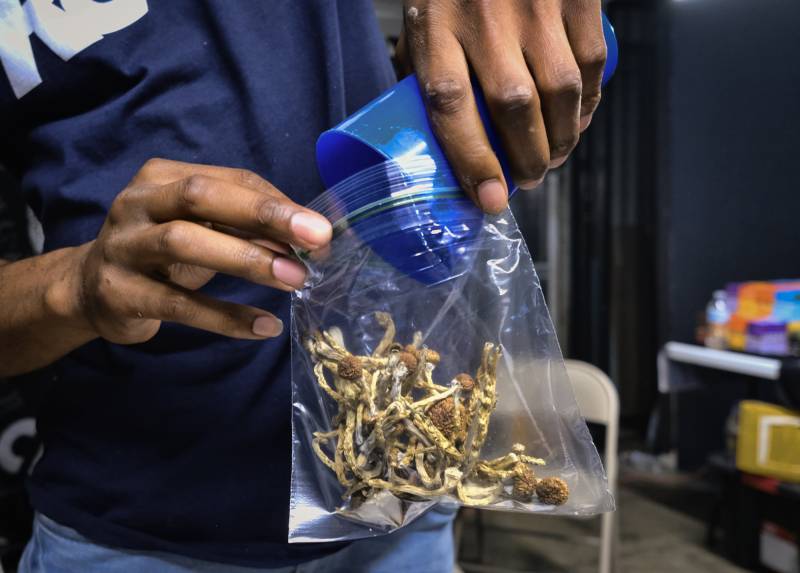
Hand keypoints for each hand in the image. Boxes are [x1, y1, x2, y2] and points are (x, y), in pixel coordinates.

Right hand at [72, 159, 330, 343]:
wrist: (91, 290)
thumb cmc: (162, 252)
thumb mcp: (201, 229)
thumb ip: (246, 228)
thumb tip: (309, 241)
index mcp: (164, 177)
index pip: (231, 179)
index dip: (278, 203)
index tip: (321, 230)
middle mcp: (138, 202)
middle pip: (202, 196)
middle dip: (264, 214)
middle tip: (316, 238)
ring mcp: (123, 246)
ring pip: (184, 242)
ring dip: (247, 260)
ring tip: (295, 279)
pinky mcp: (119, 292)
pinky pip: (178, 304)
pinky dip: (225, 316)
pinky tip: (264, 326)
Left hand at [395, 0, 606, 212]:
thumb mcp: (423, 22)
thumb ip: (429, 73)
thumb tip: (441, 142)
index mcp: (436, 27)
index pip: (450, 105)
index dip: (472, 159)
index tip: (489, 199)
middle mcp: (485, 17)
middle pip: (514, 107)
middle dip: (527, 159)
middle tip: (528, 180)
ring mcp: (535, 4)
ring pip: (560, 92)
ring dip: (562, 140)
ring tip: (553, 158)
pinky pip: (590, 64)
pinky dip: (588, 104)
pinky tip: (578, 121)